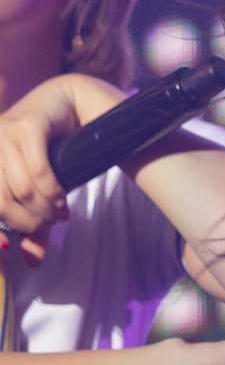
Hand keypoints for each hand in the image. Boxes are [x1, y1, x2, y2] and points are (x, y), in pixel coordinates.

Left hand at [0, 74, 122, 234]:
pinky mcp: (27, 125)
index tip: (16, 245)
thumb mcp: (41, 192)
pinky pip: (37, 170)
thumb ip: (34, 225)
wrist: (77, 103)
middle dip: (27, 222)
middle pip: (0, 202)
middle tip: (47, 224)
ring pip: (20, 189)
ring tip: (57, 211)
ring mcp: (3, 132)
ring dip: (42, 208)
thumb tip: (31, 261)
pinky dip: (52, 191)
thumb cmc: (56, 147)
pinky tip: (61, 199)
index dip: (3, 228)